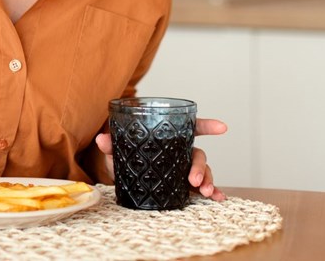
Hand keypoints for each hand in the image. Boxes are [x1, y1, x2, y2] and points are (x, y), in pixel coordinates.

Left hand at [95, 117, 228, 201]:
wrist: (123, 179)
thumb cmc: (124, 159)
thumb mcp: (118, 152)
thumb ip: (112, 145)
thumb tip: (102, 139)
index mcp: (167, 138)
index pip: (190, 127)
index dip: (207, 125)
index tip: (222, 127)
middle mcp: (179, 152)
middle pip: (198, 153)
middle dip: (200, 166)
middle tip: (194, 180)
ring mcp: (183, 168)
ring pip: (203, 170)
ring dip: (208, 180)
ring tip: (205, 192)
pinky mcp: (184, 184)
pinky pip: (203, 187)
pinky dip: (213, 192)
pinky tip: (218, 198)